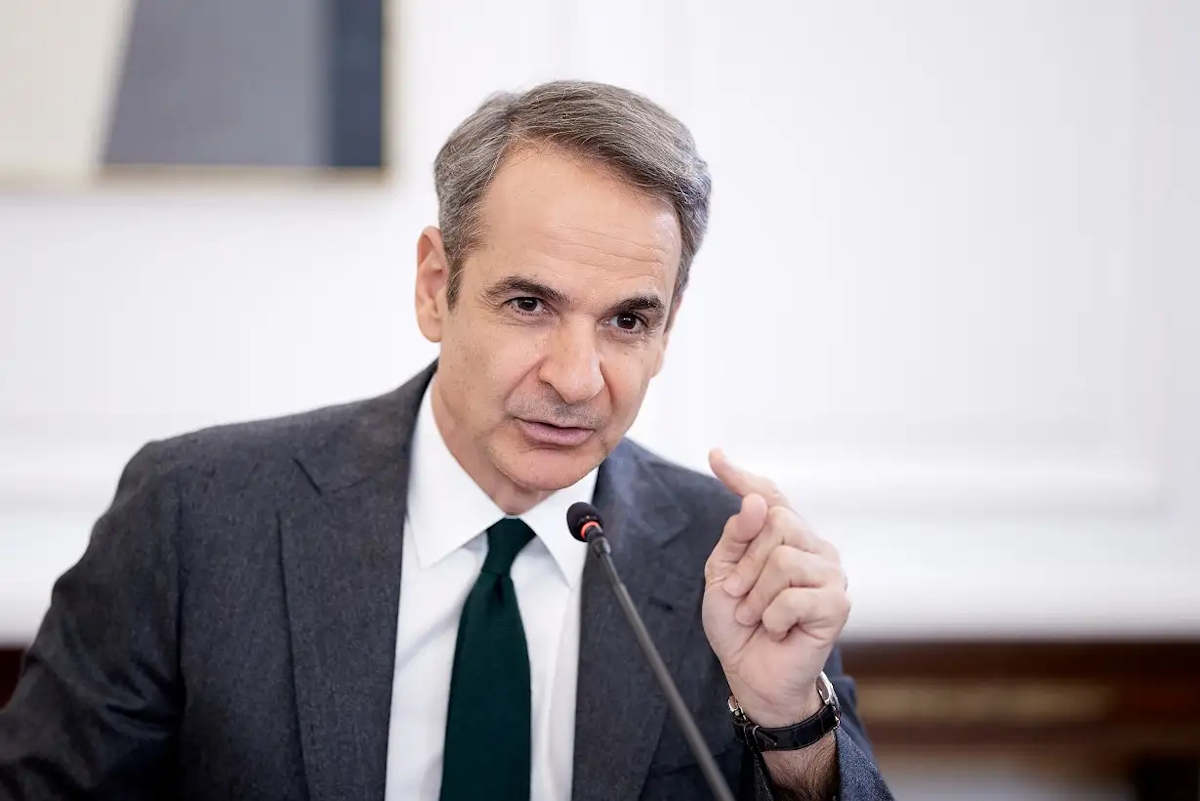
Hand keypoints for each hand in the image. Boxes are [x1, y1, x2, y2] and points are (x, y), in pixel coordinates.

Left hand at [702, 449, 849, 728]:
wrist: (752, 674)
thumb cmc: (739, 624)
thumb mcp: (722, 575)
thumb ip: (735, 537)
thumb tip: (754, 503)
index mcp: (786, 537)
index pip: (768, 495)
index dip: (742, 477)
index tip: (716, 457)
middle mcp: (813, 547)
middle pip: (776, 522)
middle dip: (746, 562)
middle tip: (738, 595)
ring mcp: (829, 573)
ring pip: (783, 559)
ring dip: (756, 595)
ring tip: (755, 616)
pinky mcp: (836, 603)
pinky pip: (793, 596)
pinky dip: (772, 617)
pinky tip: (777, 629)